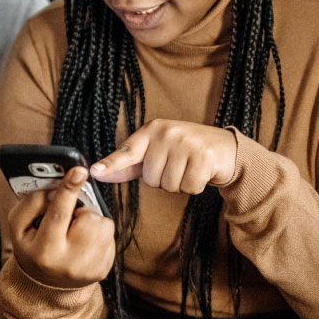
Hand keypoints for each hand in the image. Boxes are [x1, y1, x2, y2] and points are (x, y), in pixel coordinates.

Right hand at [8, 167, 115, 289]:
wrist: (46, 284)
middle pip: (88, 217)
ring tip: (75, 233)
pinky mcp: (104, 269)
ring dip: (91, 222)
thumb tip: (57, 189)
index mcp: (44, 250)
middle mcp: (69, 262)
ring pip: (104, 224)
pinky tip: (83, 243)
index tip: (79, 171)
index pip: (58, 214)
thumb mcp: (19, 226)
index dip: (69, 190)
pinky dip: (98, 234)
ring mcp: (89, 268)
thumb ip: (33, 202)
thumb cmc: (32, 247)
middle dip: (80, 212)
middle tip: (68, 221)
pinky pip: (110, 236)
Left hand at [91, 120, 236, 192]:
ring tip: (188, 168)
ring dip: (179, 184)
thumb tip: (99, 173)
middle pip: (151, 178)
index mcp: (152, 130)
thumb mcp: (156, 152)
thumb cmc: (184, 151)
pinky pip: (189, 187)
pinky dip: (194, 186)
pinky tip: (200, 172)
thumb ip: (128, 164)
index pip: (127, 151)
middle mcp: (167, 133)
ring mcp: (186, 143)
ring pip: (170, 185)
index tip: (94, 171)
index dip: (111, 164)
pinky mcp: (204, 155)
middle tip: (178, 166)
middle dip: (164, 180)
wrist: (224, 148)